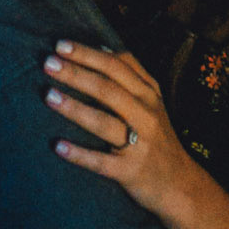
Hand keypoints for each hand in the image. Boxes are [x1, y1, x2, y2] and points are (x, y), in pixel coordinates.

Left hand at [43, 41, 197, 218]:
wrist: (180, 184)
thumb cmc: (158, 136)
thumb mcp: (152, 101)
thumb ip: (131, 75)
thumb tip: (99, 48)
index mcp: (149, 93)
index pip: (118, 65)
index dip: (88, 54)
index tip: (62, 45)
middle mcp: (146, 114)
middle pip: (107, 89)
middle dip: (76, 73)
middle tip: (48, 63)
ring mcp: (139, 144)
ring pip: (104, 122)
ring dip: (74, 108)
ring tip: (48, 95)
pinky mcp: (130, 171)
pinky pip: (101, 162)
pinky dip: (80, 154)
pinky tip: (58, 146)